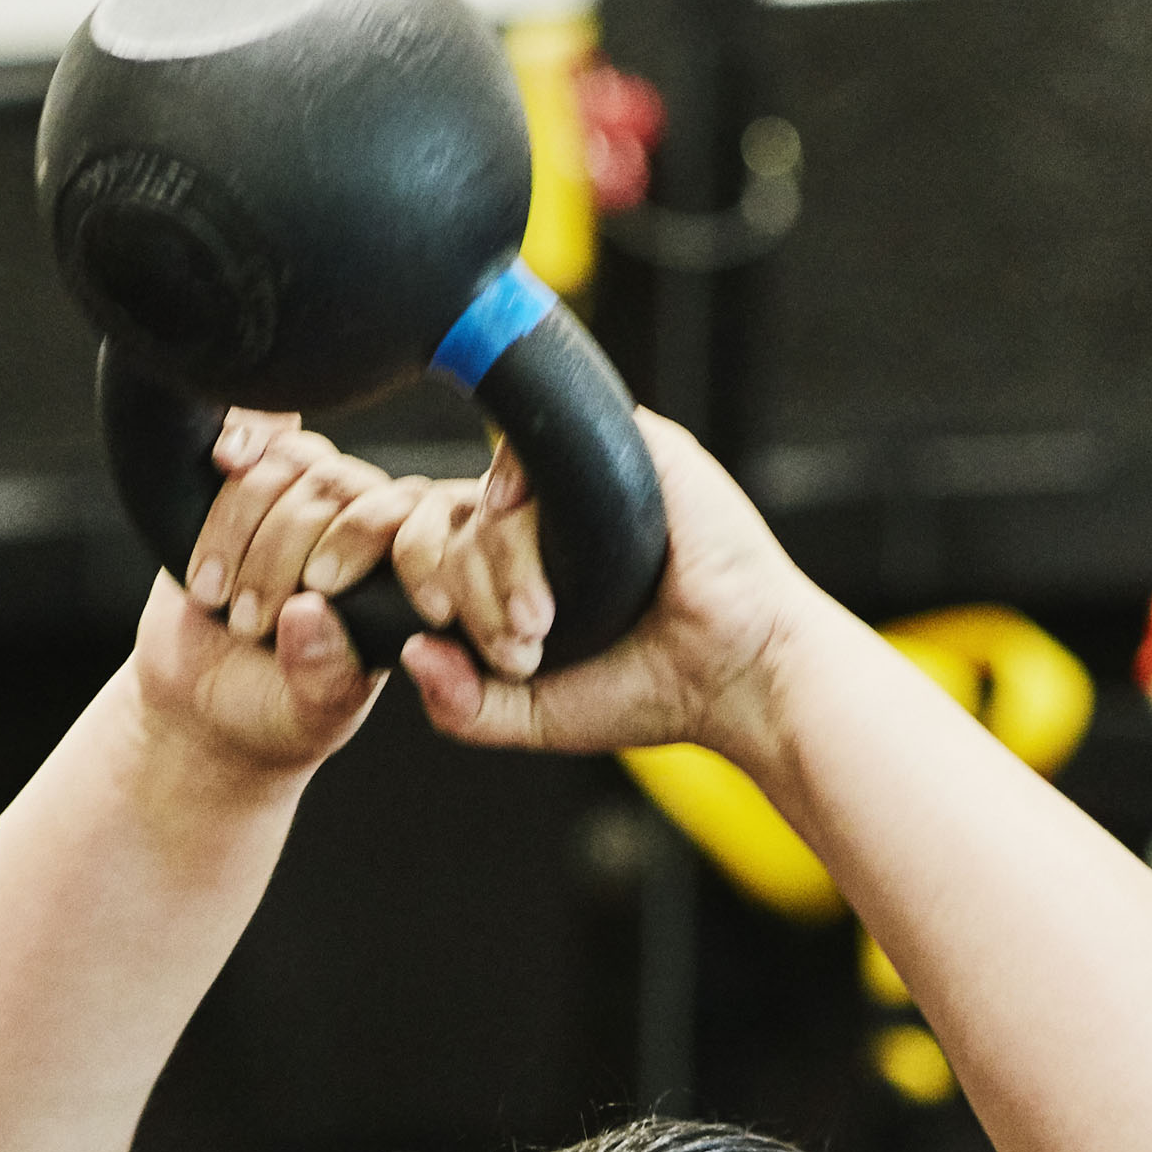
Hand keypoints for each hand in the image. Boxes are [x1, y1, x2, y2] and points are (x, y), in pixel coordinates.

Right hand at [132, 414, 427, 774]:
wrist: (202, 704)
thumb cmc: (278, 711)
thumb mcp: (309, 715)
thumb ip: (323, 676)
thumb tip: (306, 613)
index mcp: (408, 574)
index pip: (407, 519)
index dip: (360, 540)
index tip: (319, 592)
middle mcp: (368, 523)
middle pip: (337, 488)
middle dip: (282, 554)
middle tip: (249, 623)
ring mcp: (310, 496)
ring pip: (289, 463)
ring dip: (240, 528)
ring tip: (215, 599)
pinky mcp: (255, 480)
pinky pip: (256, 435)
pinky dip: (239, 439)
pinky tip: (221, 460)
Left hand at [392, 414, 851, 766]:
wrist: (743, 675)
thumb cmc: (651, 692)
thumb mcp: (535, 714)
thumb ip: (463, 705)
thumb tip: (409, 653)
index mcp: (519, 557)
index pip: (434, 543)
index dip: (425, 583)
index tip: (459, 639)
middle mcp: (548, 509)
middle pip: (451, 515)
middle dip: (464, 585)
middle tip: (519, 643)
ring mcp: (589, 474)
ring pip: (491, 489)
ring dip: (497, 562)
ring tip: (541, 622)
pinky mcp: (636, 445)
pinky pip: (545, 437)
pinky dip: (520, 483)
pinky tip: (539, 536)